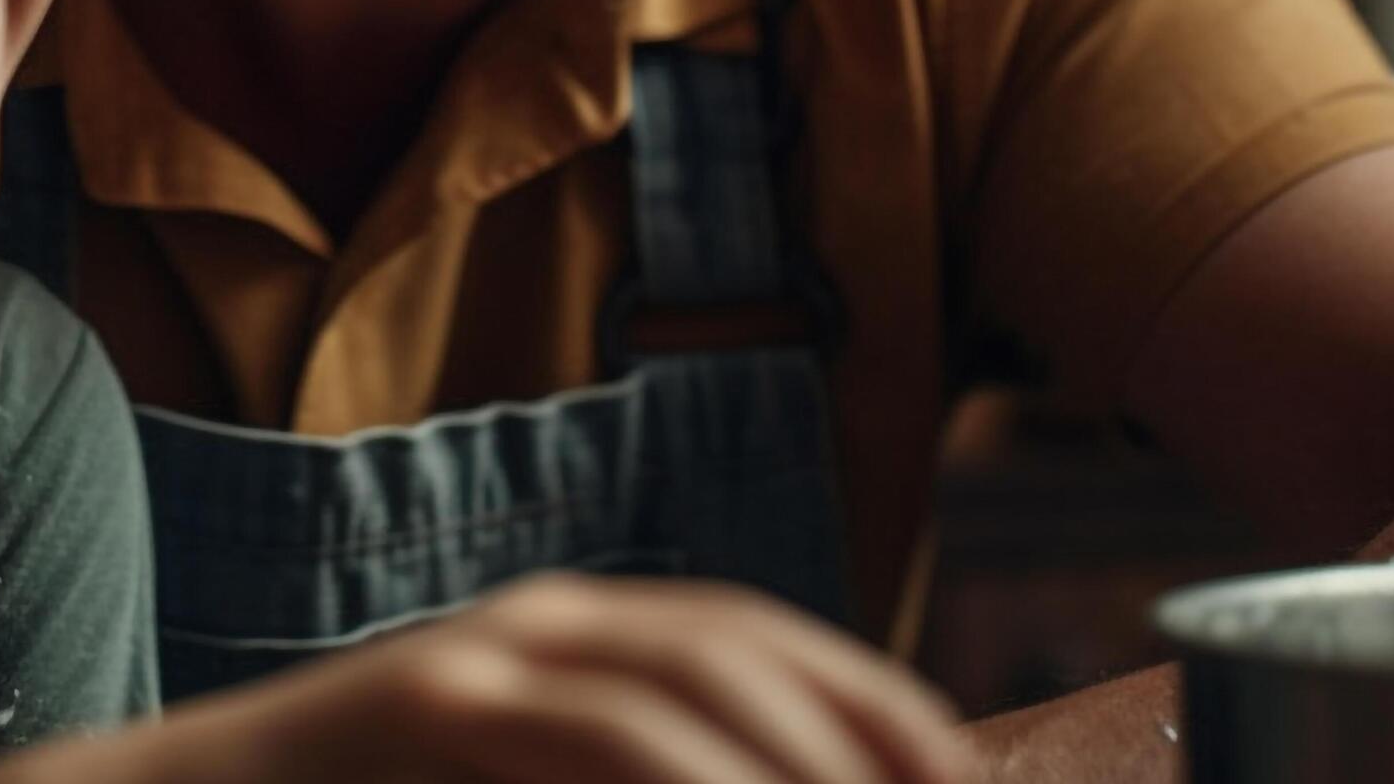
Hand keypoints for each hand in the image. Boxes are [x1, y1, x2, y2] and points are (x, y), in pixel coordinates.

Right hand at [51, 573, 976, 783]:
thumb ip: (625, 781)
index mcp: (577, 640)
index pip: (763, 643)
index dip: (876, 702)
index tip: (966, 781)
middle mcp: (541, 626)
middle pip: (743, 649)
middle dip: (867, 729)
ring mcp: (479, 658)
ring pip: (684, 676)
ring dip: (798, 755)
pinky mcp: (427, 703)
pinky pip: (597, 733)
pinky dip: (694, 777)